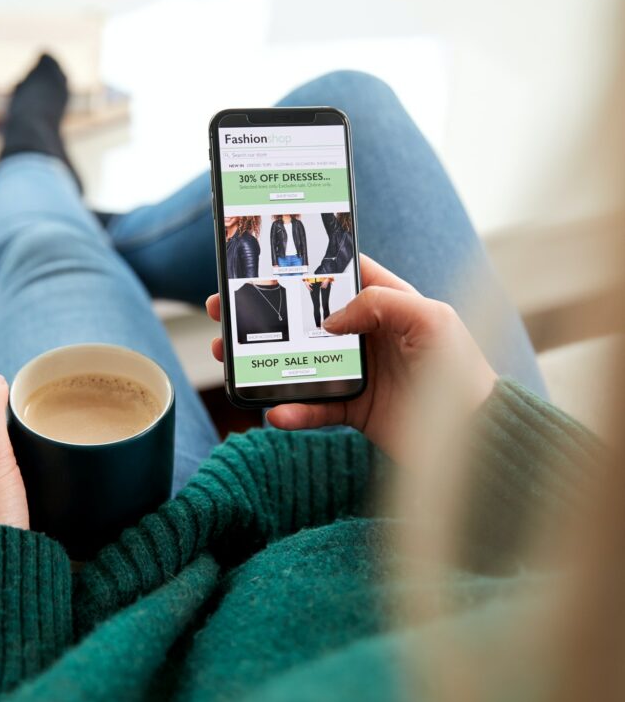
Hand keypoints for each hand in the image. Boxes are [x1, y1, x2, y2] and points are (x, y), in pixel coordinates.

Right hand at [206, 255, 496, 462]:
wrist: (477, 438)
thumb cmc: (463, 372)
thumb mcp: (432, 320)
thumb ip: (381, 303)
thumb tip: (332, 318)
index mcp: (390, 304)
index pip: (341, 275)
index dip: (305, 267)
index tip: (266, 263)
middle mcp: (370, 335)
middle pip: (306, 318)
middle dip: (265, 312)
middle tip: (225, 307)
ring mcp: (360, 374)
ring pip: (300, 362)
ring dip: (263, 360)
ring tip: (229, 356)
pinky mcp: (356, 411)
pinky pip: (315, 409)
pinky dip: (293, 411)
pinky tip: (276, 411)